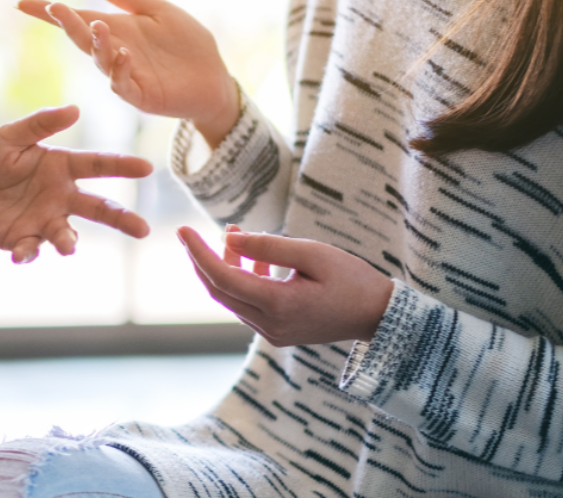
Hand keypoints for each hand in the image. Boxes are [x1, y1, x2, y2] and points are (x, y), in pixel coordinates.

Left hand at [0, 105, 152, 262]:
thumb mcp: (8, 137)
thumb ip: (39, 124)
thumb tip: (75, 109)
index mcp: (61, 166)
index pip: (98, 165)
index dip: (122, 165)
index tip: (147, 167)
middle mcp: (60, 196)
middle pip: (98, 208)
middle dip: (122, 218)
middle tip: (143, 229)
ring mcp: (44, 220)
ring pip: (67, 234)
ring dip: (69, 242)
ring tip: (68, 248)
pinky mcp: (24, 240)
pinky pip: (32, 249)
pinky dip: (28, 253)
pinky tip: (20, 254)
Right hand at [19, 0, 238, 146]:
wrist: (213, 77)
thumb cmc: (185, 44)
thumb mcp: (156, 11)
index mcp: (115, 31)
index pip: (77, 20)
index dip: (49, 14)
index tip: (22, 3)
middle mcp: (114, 53)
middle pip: (82, 39)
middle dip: (67, 24)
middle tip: (55, 8)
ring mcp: (125, 76)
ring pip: (101, 61)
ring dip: (96, 44)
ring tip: (98, 26)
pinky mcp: (142, 96)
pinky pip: (124, 85)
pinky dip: (121, 70)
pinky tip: (124, 54)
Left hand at [178, 226, 393, 345]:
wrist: (380, 316)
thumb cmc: (353, 279)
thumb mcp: (313, 253)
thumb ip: (269, 246)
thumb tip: (229, 238)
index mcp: (277, 305)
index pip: (222, 277)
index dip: (198, 252)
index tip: (182, 230)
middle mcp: (269, 324)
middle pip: (219, 290)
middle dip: (204, 260)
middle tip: (195, 232)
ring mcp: (272, 332)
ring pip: (232, 297)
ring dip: (226, 267)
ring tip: (235, 235)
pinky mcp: (277, 332)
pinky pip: (247, 305)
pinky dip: (242, 280)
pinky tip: (253, 259)